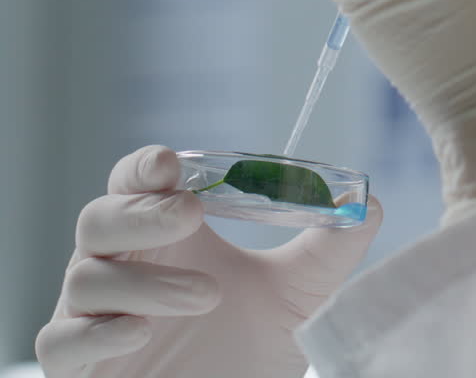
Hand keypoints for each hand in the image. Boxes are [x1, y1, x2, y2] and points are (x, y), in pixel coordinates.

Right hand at [35, 145, 381, 377]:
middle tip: (190, 212)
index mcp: (166, 238)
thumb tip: (370, 202)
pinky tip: (140, 332)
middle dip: (141, 212)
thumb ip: (331, 248)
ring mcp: (94, 317)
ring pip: (85, 279)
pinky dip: (98, 333)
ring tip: (208, 295)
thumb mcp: (299, 296)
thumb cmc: (246, 348)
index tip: (170, 162)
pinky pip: (61, 342)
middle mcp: (122, 268)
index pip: (136, 184)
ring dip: (145, 283)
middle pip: (99, 218)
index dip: (144, 168)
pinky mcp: (80, 367)